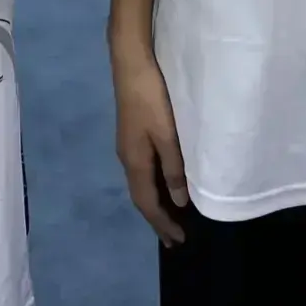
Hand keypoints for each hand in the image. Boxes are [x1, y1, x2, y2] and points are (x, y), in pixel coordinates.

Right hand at [114, 52, 188, 244]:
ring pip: (140, 184)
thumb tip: (179, 201)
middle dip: (156, 219)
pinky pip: (141, 171)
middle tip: (173, 238)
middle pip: (141, 197)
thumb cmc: (151, 98)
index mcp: (135, 162)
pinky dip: (152, 185)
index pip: (147, 203)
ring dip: (154, 203)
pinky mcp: (130, 134)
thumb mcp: (166, 134)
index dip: (162, 223)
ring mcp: (126, 145)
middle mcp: (127, 158)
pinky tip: (161, 182)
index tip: (178, 241)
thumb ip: (173, 167)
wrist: (130, 63)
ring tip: (168, 216)